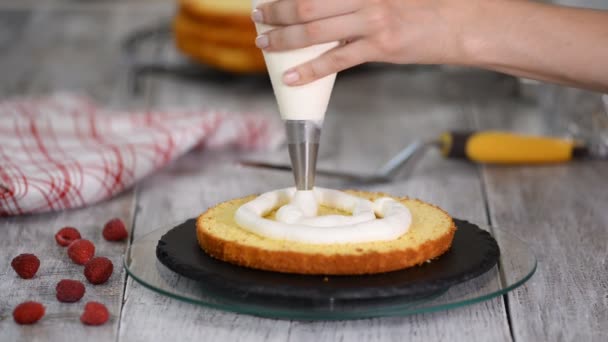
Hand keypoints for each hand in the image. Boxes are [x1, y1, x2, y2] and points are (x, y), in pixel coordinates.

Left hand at [252, 0, 469, 84]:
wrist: (463, 23)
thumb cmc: (427, 5)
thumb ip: (357, 0)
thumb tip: (327, 8)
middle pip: (307, 3)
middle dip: (277, 11)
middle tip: (259, 17)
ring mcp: (373, 21)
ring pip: (316, 30)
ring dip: (285, 37)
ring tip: (264, 42)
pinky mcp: (381, 48)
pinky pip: (337, 60)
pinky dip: (310, 69)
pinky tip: (292, 77)